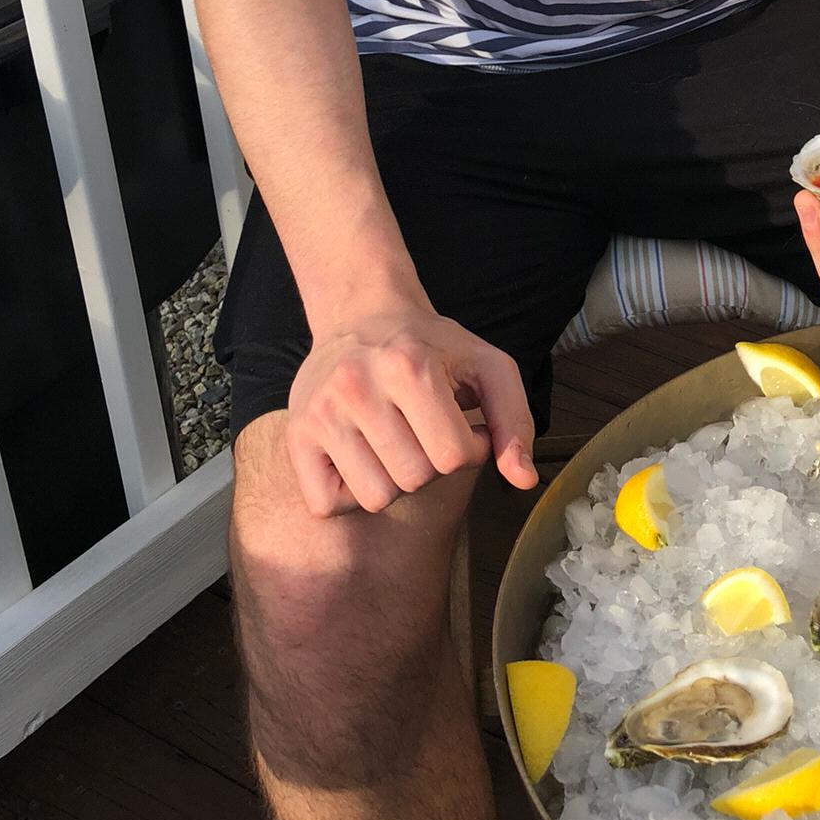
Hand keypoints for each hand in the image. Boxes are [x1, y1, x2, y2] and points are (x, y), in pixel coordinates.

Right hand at [286, 306, 537, 516]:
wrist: (362, 314)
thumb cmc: (431, 346)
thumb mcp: (487, 367)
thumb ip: (514, 420)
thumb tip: (523, 480)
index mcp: (409, 366)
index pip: (454, 456)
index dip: (470, 449)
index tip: (462, 425)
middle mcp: (357, 387)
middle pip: (415, 479)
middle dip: (431, 463)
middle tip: (424, 430)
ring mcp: (320, 413)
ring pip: (375, 498)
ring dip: (394, 480)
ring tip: (394, 442)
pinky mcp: (295, 436)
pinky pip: (328, 505)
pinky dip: (350, 493)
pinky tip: (362, 457)